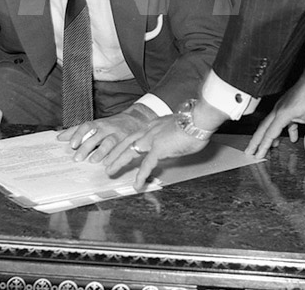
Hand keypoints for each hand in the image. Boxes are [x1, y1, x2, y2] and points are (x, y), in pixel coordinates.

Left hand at [57, 103, 156, 162]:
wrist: (135, 119)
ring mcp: (117, 134)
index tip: (71, 144)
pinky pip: (121, 148)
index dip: (78, 134)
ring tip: (93, 160)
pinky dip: (114, 156)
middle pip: (95, 136)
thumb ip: (78, 131)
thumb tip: (60, 137)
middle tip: (77, 158)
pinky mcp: (127, 141)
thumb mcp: (95, 125)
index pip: (86, 126)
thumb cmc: (110, 125)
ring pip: (108, 142)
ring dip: (100, 152)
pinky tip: (108, 163)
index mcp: (98, 124)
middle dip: (86, 147)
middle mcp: (107, 128)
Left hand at [103, 105, 218, 188]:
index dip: (125, 143)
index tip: (119, 149)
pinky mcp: (158, 148)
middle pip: (126, 141)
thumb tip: (172, 143)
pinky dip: (141, 176)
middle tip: (106, 161)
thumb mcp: (177, 127)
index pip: (135, 135)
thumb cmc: (194, 123)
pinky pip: (146, 165)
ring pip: (129, 151)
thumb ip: (170, 135)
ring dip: (118, 161)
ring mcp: (152, 138)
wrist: (198, 119)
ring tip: (110, 171)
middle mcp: (149, 129)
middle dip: (114, 152)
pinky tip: (137, 184)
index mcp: (154, 124)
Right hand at [245, 51, 304, 158]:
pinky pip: (283, 120)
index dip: (263, 146)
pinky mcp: (288, 105)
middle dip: (256, 141)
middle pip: (264, 128)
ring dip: (270, 136)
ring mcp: (283, 107)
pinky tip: (293, 136)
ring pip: (272, 124)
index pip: (270, 133)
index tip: (257, 155)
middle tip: (249, 151)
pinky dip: (285, 130)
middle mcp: (279, 110)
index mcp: (282, 114)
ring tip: (269, 146)